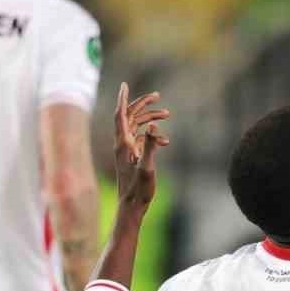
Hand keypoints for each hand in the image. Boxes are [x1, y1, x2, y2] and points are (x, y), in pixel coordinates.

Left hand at [113, 82, 169, 209]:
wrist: (132, 207)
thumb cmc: (139, 190)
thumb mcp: (147, 167)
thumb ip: (150, 145)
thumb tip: (152, 125)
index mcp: (123, 143)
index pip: (121, 115)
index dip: (123, 99)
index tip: (125, 84)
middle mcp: (122, 144)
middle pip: (130, 117)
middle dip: (142, 104)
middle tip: (157, 95)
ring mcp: (127, 150)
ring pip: (137, 127)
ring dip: (150, 119)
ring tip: (168, 114)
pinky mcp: (132, 157)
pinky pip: (141, 139)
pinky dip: (152, 136)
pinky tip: (166, 141)